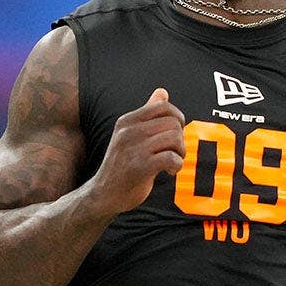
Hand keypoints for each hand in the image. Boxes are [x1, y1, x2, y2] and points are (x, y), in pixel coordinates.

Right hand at [89, 88, 185, 214]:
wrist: (104, 194)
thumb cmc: (122, 164)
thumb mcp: (130, 135)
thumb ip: (147, 113)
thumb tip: (162, 91)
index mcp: (127, 121)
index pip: (163, 106)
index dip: (177, 118)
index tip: (174, 133)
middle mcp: (128, 131)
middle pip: (173, 124)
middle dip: (180, 139)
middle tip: (173, 153)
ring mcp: (133, 148)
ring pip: (175, 138)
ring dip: (180, 153)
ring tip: (172, 162)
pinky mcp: (140, 167)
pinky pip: (171, 158)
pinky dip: (176, 165)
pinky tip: (169, 171)